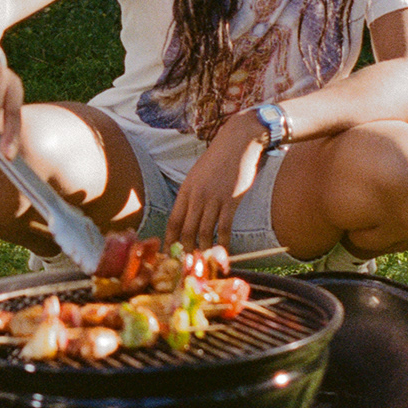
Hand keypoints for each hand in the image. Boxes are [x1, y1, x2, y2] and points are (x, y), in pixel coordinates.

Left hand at [165, 113, 263, 249]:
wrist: (238, 144)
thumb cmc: (218, 159)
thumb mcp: (197, 174)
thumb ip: (191, 194)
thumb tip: (187, 214)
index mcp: (186, 189)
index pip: (173, 220)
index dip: (170, 239)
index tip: (169, 252)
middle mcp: (197, 196)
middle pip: (186, 229)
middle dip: (185, 249)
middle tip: (187, 263)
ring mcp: (214, 199)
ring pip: (204, 231)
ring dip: (203, 249)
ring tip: (203, 261)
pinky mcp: (231, 201)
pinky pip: (224, 227)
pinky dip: (222, 241)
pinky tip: (223, 250)